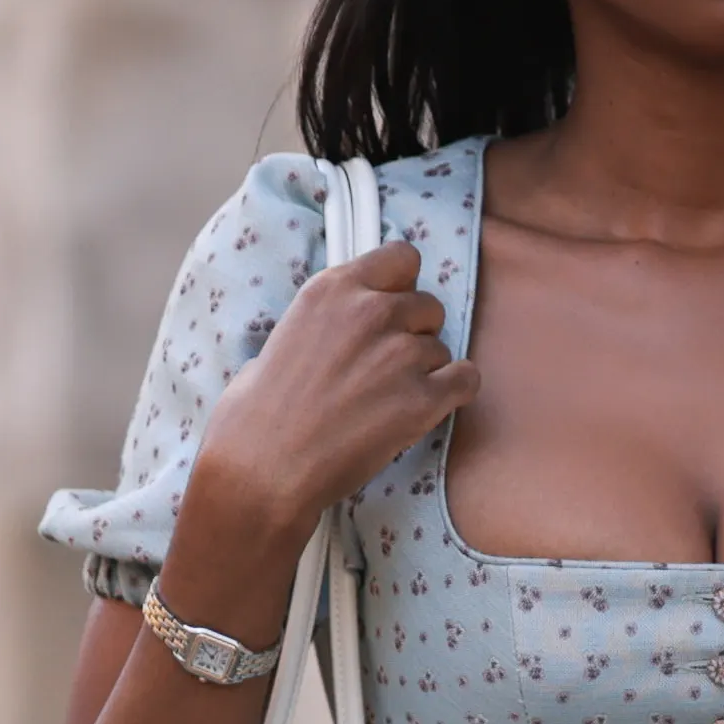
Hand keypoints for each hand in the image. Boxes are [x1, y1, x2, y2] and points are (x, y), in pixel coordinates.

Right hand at [174, 242, 468, 561]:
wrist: (263, 467)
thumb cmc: (258, 414)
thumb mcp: (283, 336)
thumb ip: (328, 320)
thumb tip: (342, 330)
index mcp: (334, 289)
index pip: (401, 257)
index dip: (402, 284)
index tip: (394, 304)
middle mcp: (372, 311)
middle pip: (427, 305)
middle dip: (413, 334)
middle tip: (385, 368)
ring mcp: (401, 354)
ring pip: (442, 348)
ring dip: (424, 372)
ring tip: (385, 402)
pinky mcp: (422, 399)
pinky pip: (466, 380)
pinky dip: (453, 394)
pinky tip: (425, 409)